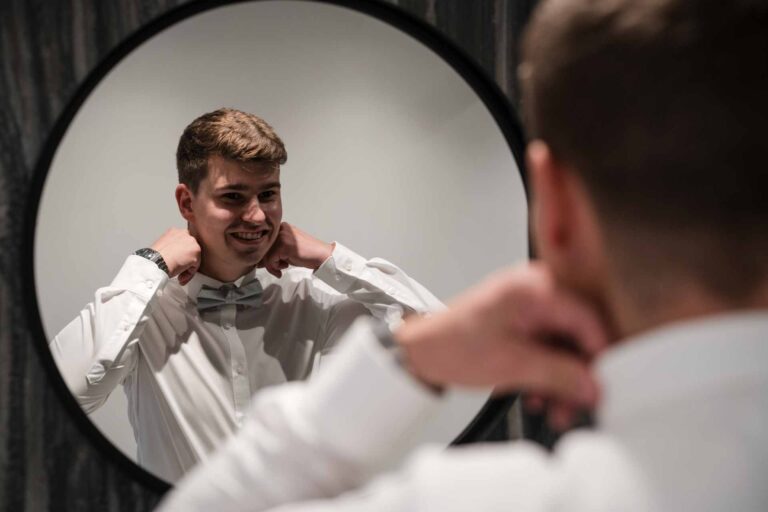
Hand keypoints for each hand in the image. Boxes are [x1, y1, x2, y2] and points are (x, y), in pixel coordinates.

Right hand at [150, 228, 201, 285]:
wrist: (156, 262)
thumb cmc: (155, 258)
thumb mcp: (163, 247)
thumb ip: (173, 248)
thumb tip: (176, 255)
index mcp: (175, 232)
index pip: (183, 243)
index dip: (181, 255)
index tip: (177, 262)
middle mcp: (185, 234)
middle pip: (190, 250)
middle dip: (185, 261)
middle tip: (179, 269)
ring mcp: (192, 242)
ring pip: (194, 258)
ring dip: (187, 268)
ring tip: (179, 275)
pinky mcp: (196, 252)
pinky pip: (195, 266)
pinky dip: (189, 273)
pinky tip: (181, 276)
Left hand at [259, 222, 332, 277]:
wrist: (321, 255)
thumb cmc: (305, 254)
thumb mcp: (286, 250)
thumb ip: (274, 252)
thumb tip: (257, 261)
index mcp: (280, 227)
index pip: (264, 242)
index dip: (265, 255)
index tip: (271, 265)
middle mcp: (280, 228)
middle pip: (263, 248)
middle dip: (268, 262)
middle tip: (277, 270)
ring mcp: (282, 236)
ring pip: (265, 255)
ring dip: (272, 266)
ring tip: (282, 268)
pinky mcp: (284, 245)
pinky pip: (271, 260)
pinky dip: (275, 267)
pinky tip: (284, 268)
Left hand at [395, 262, 609, 414]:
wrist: (418, 350)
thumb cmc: (451, 344)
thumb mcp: (512, 365)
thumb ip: (559, 375)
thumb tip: (592, 386)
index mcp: (534, 288)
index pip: (588, 319)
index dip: (599, 356)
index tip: (603, 384)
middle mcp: (533, 289)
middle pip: (577, 333)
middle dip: (577, 374)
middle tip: (578, 404)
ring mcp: (527, 304)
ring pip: (563, 344)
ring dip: (562, 379)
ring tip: (555, 409)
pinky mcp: (520, 319)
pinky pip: (547, 344)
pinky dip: (547, 371)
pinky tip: (539, 395)